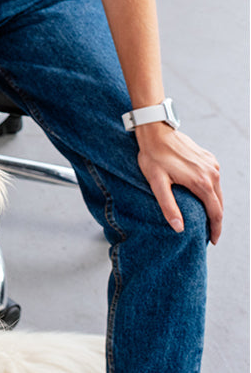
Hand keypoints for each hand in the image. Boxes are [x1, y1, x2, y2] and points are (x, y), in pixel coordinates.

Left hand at [134, 122, 221, 243]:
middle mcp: (212, 174)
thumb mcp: (157, 183)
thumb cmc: (153, 157)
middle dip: (215, 220)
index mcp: (202, 183)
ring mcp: (212, 165)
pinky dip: (210, 191)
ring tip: (205, 218)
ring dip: (213, 206)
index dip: (215, 229)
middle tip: (208, 234)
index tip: (211, 241)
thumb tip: (179, 228)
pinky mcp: (208, 159)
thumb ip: (169, 206)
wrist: (156, 131)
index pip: (215, 213)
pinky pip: (213, 179)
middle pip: (219, 204)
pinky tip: (202, 197)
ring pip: (217, 192)